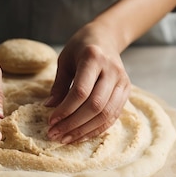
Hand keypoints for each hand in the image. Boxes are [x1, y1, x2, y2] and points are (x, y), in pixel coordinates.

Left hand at [45, 22, 130, 142]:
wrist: (106, 37)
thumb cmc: (80, 47)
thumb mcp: (64, 59)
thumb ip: (59, 84)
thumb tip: (49, 107)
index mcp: (93, 58)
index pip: (81, 91)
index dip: (65, 110)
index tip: (50, 121)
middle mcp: (111, 70)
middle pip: (95, 106)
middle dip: (73, 124)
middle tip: (54, 134)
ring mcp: (122, 81)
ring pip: (106, 114)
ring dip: (84, 131)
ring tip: (65, 139)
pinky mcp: (126, 91)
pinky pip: (113, 116)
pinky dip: (96, 129)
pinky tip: (80, 135)